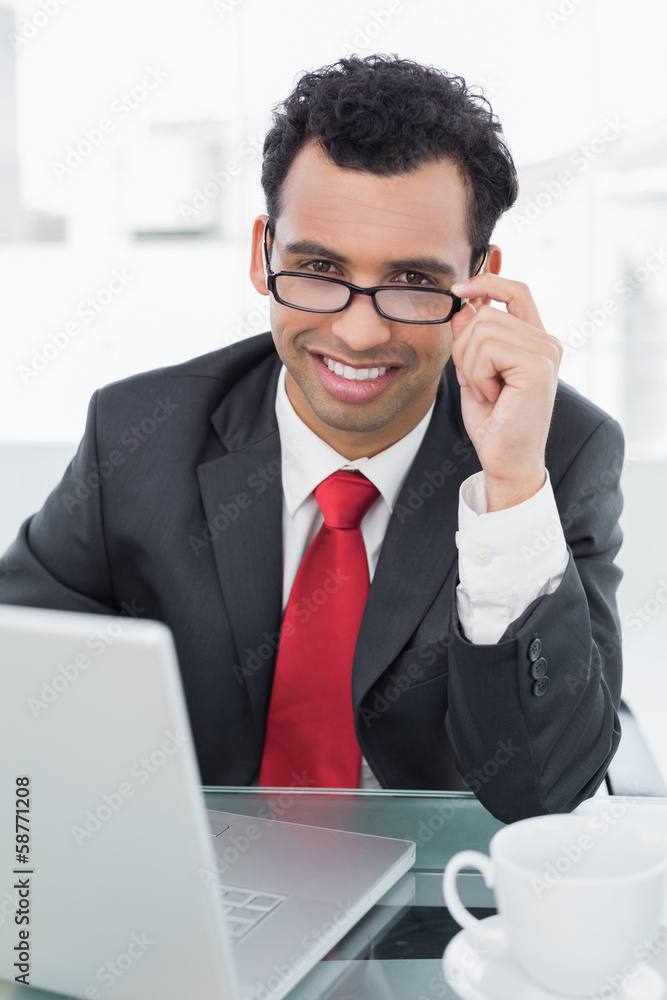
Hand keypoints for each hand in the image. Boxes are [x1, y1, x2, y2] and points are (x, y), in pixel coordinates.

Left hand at [449, 273, 562, 511]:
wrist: (505, 459)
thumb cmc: (493, 422)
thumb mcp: (473, 372)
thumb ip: (470, 339)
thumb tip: (463, 306)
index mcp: (534, 340)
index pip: (516, 291)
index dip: (487, 282)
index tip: (459, 291)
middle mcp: (546, 342)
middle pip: (485, 313)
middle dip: (464, 349)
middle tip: (477, 384)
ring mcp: (546, 352)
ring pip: (482, 329)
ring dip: (470, 365)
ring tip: (486, 392)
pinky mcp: (538, 365)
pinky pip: (488, 349)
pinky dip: (478, 374)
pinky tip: (492, 395)